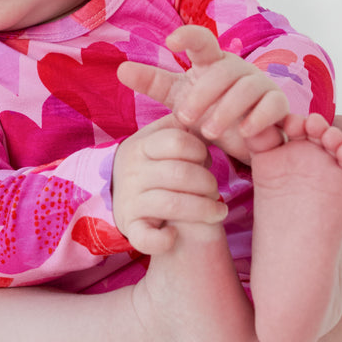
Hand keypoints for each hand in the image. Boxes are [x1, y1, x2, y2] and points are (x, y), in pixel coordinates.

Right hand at [112, 114, 227, 253]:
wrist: (122, 194)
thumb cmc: (155, 163)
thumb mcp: (160, 137)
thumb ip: (180, 122)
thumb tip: (208, 102)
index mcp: (141, 145)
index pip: (179, 141)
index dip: (200, 151)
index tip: (205, 159)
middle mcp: (132, 171)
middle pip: (181, 174)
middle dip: (208, 183)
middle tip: (216, 190)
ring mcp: (130, 200)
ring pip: (172, 204)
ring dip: (203, 210)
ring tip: (218, 212)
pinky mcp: (130, 227)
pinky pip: (145, 238)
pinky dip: (162, 240)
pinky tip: (175, 235)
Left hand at [117, 25, 288, 162]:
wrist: (243, 139)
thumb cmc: (209, 110)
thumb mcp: (178, 98)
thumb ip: (153, 83)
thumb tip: (120, 69)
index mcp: (212, 62)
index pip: (201, 40)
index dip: (188, 35)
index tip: (170, 40)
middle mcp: (237, 68)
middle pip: (221, 71)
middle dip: (202, 95)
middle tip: (186, 120)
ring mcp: (260, 84)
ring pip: (247, 88)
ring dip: (226, 110)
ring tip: (208, 133)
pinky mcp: (278, 104)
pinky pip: (273, 105)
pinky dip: (259, 118)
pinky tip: (244, 133)